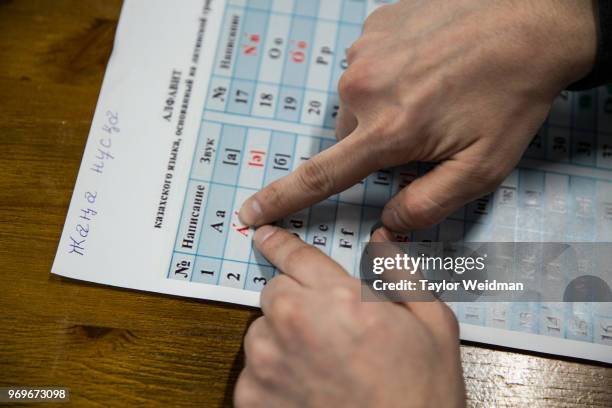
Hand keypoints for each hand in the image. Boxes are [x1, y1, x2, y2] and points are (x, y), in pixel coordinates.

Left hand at [234, 226, 464, 407]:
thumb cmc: (420, 397)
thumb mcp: (433, 327)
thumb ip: (402, 276)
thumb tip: (385, 242)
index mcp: (339, 299)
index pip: (296, 256)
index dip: (280, 243)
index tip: (267, 236)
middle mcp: (296, 324)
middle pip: (275, 292)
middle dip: (295, 301)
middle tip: (325, 327)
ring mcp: (268, 363)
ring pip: (260, 331)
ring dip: (281, 339)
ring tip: (318, 364)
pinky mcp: (252, 398)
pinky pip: (252, 372)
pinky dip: (271, 377)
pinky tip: (305, 390)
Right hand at [239, 0, 596, 231]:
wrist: (532, 19)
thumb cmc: (511, 97)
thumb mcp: (482, 167)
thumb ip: (428, 205)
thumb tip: (386, 227)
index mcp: (388, 130)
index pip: (320, 177)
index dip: (281, 199)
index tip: (250, 212)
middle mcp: (365, 88)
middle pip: (348, 137)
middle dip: (376, 143)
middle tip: (424, 129)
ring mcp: (366, 50)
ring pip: (358, 101)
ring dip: (383, 107)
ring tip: (430, 91)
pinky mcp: (374, 25)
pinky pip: (368, 65)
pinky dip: (389, 74)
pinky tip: (425, 64)